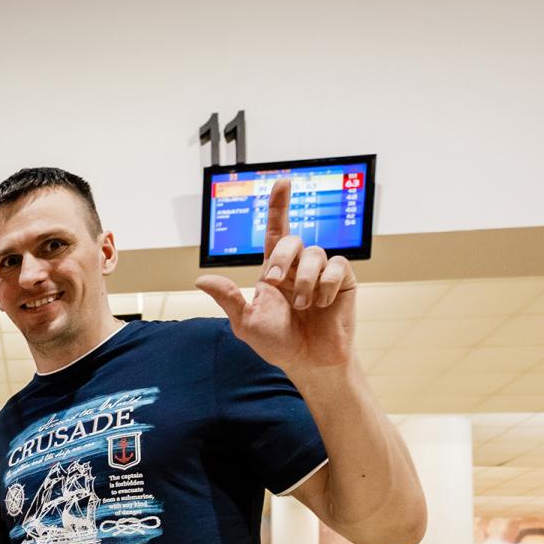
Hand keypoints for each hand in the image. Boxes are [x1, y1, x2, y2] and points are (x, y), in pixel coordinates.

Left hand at [194, 176, 355, 374]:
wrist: (309, 362)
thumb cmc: (278, 344)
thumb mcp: (246, 323)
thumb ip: (228, 298)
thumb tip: (201, 279)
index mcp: (274, 272)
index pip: (275, 231)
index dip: (279, 206)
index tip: (282, 181)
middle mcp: (297, 267)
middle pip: (291, 239)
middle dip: (281, 258)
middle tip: (275, 283)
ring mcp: (321, 273)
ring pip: (315, 253)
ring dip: (305, 281)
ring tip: (302, 306)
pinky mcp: (342, 280)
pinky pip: (337, 264)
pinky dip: (327, 283)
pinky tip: (323, 303)